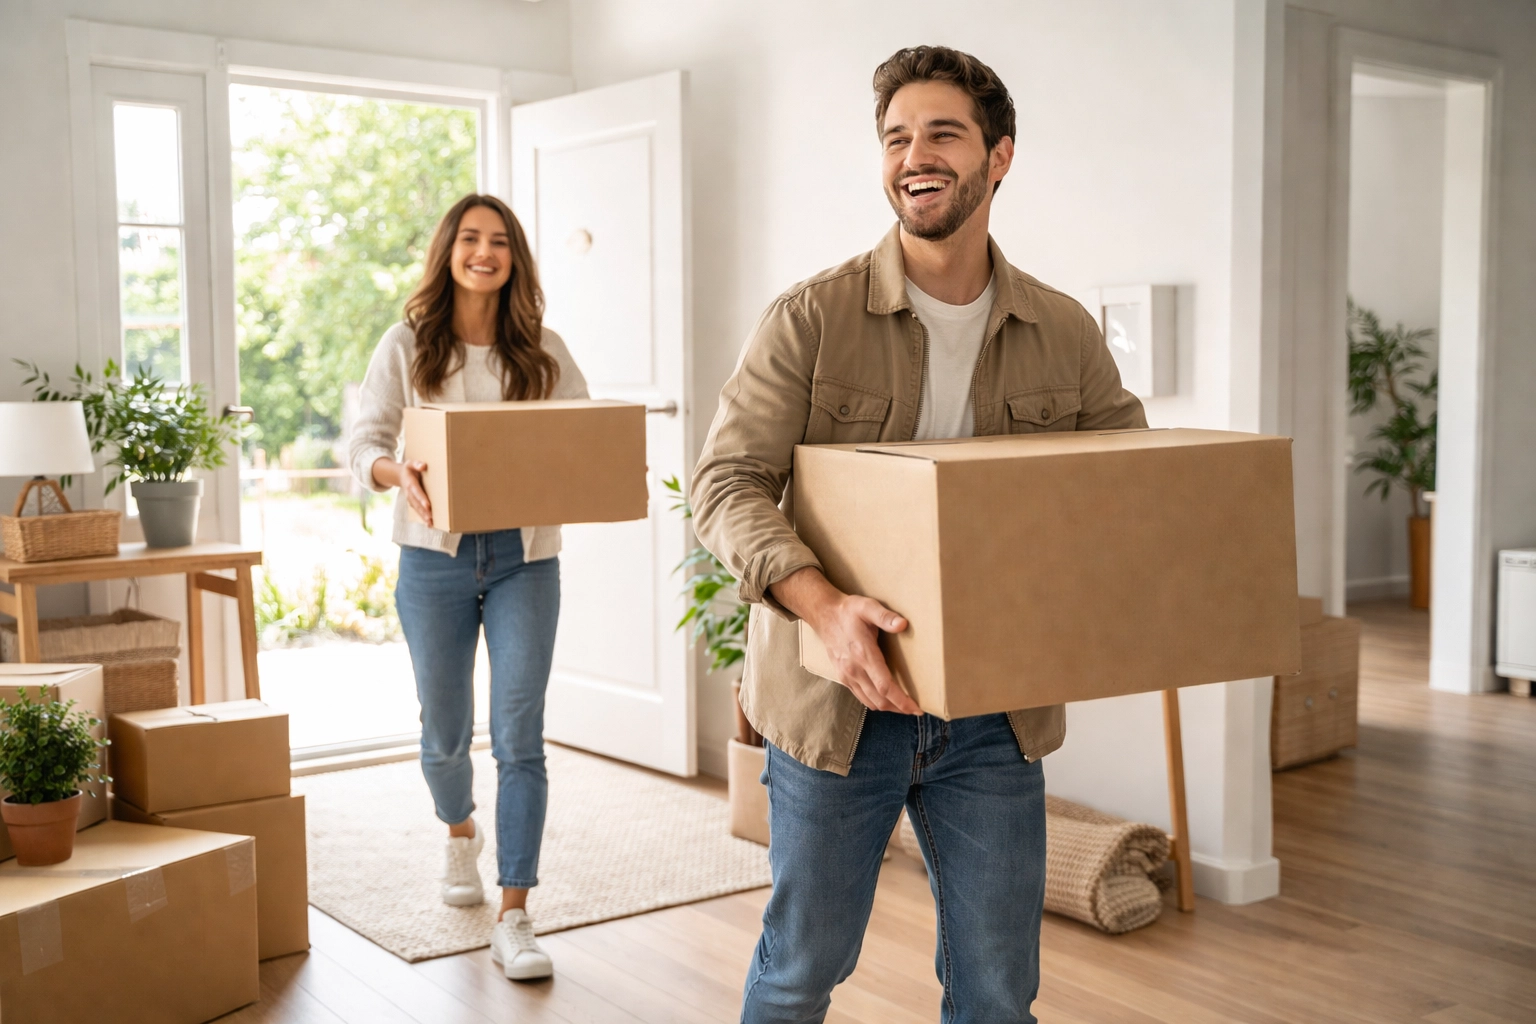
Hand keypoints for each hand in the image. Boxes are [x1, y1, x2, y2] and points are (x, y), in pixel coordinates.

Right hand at [372, 458, 432, 526]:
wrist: (400, 475)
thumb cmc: (409, 468)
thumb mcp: (411, 463)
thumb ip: (416, 464)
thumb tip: (423, 466)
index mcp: (410, 483)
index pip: (416, 492)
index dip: (422, 499)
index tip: (428, 506)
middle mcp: (409, 493)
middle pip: (417, 503)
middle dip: (423, 511)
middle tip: (431, 518)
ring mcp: (410, 499)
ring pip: (417, 509)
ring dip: (423, 517)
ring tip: (431, 524)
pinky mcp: (413, 502)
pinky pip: (418, 510)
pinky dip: (423, 517)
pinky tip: (430, 524)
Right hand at [770, 567, 919, 714]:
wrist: (824, 615)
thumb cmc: (848, 611)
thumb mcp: (867, 607)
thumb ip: (885, 616)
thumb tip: (902, 624)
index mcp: (863, 654)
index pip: (885, 686)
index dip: (902, 700)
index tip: (916, 708)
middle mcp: (854, 669)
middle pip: (880, 700)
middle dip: (899, 708)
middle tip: (916, 710)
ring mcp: (847, 675)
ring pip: (870, 702)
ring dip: (888, 708)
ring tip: (903, 707)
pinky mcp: (843, 677)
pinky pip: (861, 697)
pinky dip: (875, 702)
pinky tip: (885, 699)